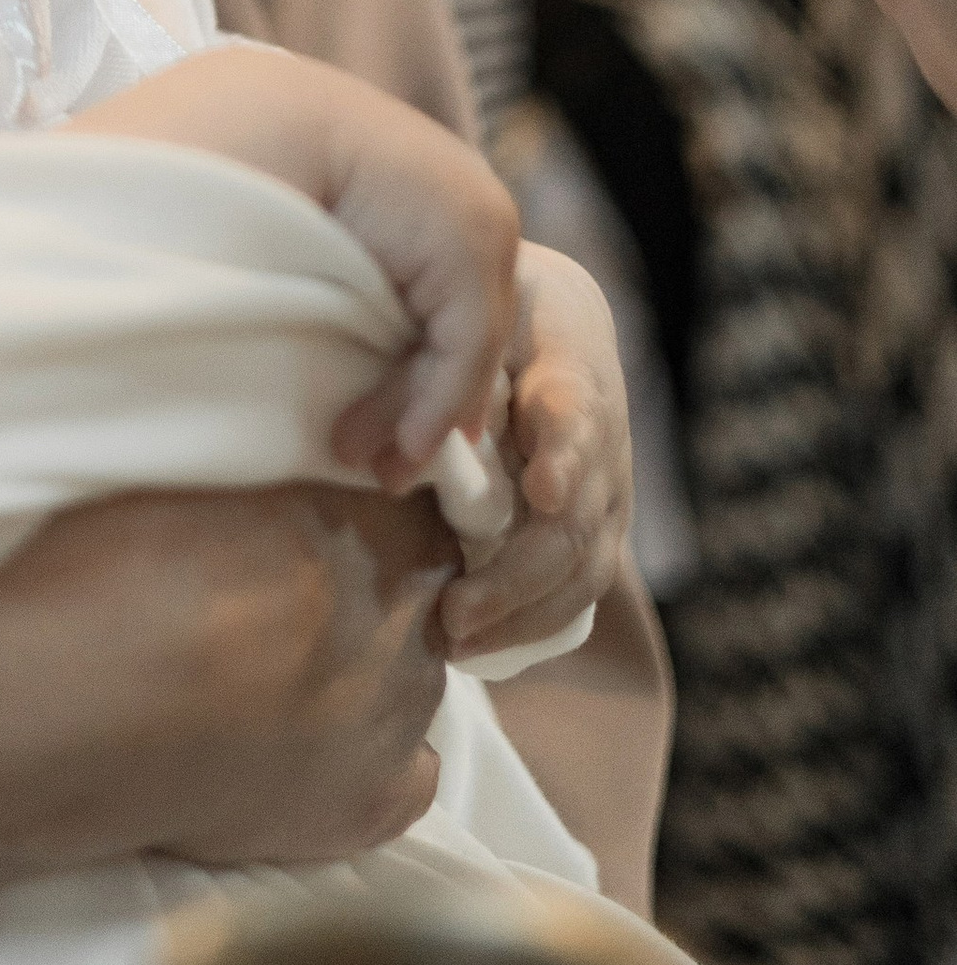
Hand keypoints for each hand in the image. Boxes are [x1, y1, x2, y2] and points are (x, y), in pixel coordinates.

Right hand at [68, 45, 518, 483]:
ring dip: (418, 412)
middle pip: (458, 328)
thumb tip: (355, 397)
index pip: (443, 304)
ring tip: (367, 461)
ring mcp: (475, 217)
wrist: (246, 119)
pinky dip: (432, 403)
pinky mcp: (471, 237)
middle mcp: (459, 197)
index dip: (418, 381)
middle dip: (419, 407)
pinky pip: (464, 344)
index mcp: (419, 192)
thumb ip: (342, 306)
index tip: (390, 444)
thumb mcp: (306, 256)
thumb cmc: (244, 179)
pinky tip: (398, 446)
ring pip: (464, 343)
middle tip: (380, 472)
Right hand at [77, 482, 453, 867]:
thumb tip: (289, 509)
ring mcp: (399, 716)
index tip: (306, 544)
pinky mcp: (373, 803)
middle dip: (362, 603)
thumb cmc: (116, 577)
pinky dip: (374, 763)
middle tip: (273, 615)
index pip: (416, 518)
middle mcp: (411, 619)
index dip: (361, 528)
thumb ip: (282, 499)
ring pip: (409, 684)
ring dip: (359, 678)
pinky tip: (305, 750)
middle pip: (416, 603)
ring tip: (267, 688)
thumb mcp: (206, 488)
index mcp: (376, 529)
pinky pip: (411, 777)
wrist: (80, 706)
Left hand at [437, 246, 630, 664]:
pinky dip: (532, 625)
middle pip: (578, 522)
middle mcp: (602, 442)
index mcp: (569, 373)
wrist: (553, 319)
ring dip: (522, 615)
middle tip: (453, 612)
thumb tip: (356, 454)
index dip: (564, 456)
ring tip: (453, 642)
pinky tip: (477, 650)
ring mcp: (607, 492)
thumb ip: (415, 374)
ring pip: (584, 570)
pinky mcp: (597, 526)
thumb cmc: (485, 314)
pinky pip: (578, 589)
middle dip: (519, 576)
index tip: (543, 492)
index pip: (576, 415)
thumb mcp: (455, 319)